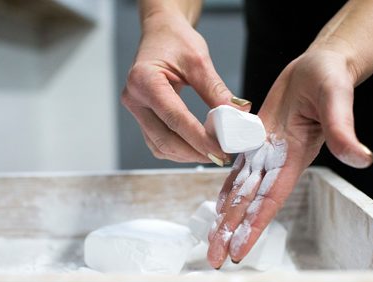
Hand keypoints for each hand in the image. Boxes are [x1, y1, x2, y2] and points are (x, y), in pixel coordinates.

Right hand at [121, 13, 249, 164]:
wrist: (160, 34)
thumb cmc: (176, 41)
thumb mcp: (199, 61)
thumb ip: (216, 90)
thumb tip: (238, 115)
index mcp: (144, 80)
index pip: (174, 118)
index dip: (198, 138)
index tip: (220, 150)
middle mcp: (134, 99)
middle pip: (164, 139)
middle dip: (194, 152)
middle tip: (221, 156)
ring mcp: (136, 110)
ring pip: (159, 146)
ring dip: (187, 154)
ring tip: (212, 153)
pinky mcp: (142, 117)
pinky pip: (158, 142)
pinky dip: (178, 150)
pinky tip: (197, 148)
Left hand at [207, 49, 372, 267]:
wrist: (319, 68)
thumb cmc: (331, 80)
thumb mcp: (336, 100)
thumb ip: (342, 130)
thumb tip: (362, 158)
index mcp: (293, 160)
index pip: (270, 201)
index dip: (253, 227)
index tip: (237, 251)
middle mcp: (277, 164)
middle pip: (249, 204)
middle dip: (231, 231)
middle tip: (212, 257)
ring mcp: (265, 155)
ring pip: (240, 191)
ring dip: (225, 216)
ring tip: (210, 239)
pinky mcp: (256, 141)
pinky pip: (237, 170)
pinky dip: (226, 188)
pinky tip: (216, 205)